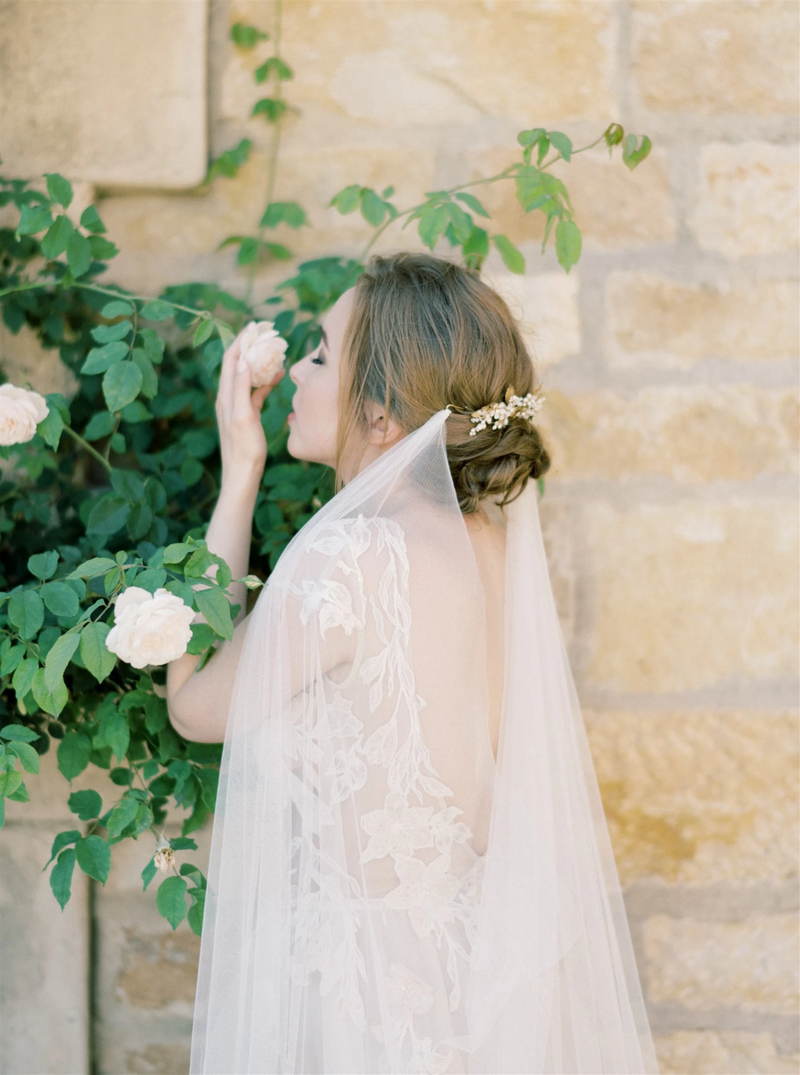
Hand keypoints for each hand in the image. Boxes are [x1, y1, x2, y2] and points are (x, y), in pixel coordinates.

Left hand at [215, 326, 284, 487]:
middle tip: (267, 334)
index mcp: (226, 395)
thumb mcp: (244, 415)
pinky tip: (277, 377)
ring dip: (259, 362)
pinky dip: (264, 381)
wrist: (243, 474)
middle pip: (238, 363)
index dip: (242, 340)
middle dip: (251, 347)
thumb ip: (242, 387)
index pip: (231, 358)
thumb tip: (244, 359)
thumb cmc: (245, 448)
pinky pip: (255, 391)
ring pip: (247, 376)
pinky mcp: (246, 415)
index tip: (256, 326)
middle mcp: (228, 397)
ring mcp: (237, 406)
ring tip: (275, 351)